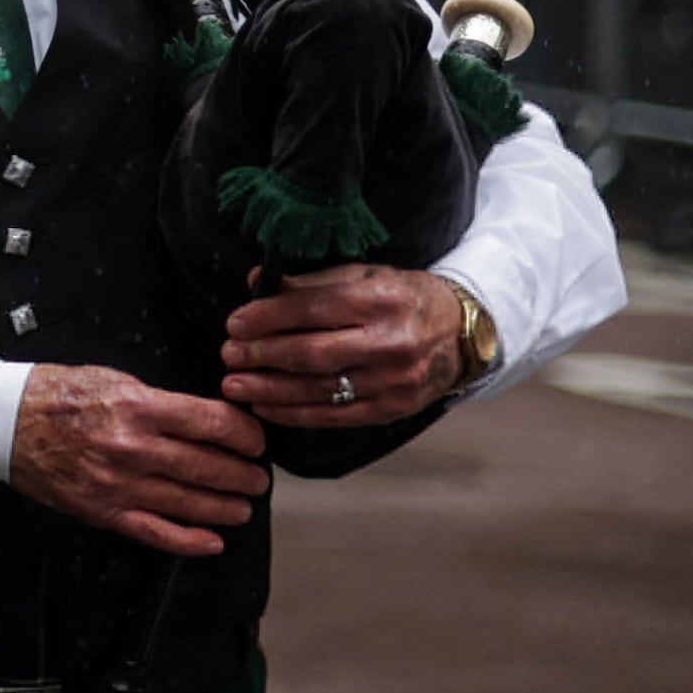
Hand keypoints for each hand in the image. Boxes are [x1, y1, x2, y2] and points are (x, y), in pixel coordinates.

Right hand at [11, 364, 270, 556]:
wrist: (3, 421)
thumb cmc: (56, 395)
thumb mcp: (115, 380)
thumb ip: (161, 403)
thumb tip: (205, 422)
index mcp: (138, 408)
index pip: (214, 424)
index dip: (246, 435)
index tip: (254, 441)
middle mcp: (132, 448)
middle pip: (209, 467)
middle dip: (242, 475)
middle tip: (256, 478)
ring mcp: (117, 483)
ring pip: (189, 503)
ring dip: (226, 507)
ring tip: (242, 507)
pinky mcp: (101, 509)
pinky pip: (154, 532)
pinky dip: (188, 541)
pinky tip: (212, 541)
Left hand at [218, 264, 465, 428]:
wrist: (463, 334)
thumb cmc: (404, 299)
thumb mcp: (364, 276)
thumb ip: (311, 282)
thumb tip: (255, 282)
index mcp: (382, 301)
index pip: (313, 309)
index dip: (268, 317)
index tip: (235, 324)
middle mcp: (392, 343)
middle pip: (312, 353)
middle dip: (263, 355)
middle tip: (229, 355)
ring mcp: (395, 380)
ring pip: (319, 389)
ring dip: (270, 389)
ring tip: (235, 385)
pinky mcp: (394, 408)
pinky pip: (335, 416)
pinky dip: (295, 413)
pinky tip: (265, 407)